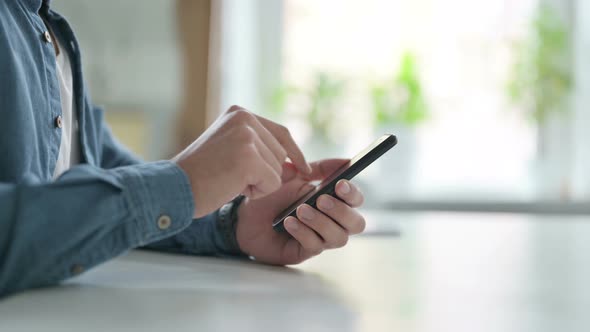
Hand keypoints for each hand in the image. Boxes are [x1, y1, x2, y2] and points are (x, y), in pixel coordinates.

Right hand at [173, 106, 311, 217]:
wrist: (173, 188)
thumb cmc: (200, 176)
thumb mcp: (232, 154)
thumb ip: (261, 153)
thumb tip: (298, 167)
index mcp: (239, 113)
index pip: (280, 133)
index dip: (294, 154)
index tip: (305, 169)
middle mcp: (245, 118)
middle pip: (281, 153)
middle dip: (265, 173)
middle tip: (232, 177)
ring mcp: (247, 136)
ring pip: (278, 170)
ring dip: (259, 184)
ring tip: (229, 180)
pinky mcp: (249, 156)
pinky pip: (273, 182)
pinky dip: (257, 192)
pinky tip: (232, 187)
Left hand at [236, 159, 365, 264]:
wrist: (247, 215)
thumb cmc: (274, 195)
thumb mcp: (296, 175)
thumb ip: (320, 168)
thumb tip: (346, 161)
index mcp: (334, 202)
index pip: (356, 200)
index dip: (353, 194)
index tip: (340, 185)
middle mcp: (333, 222)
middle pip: (356, 224)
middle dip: (341, 211)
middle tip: (321, 200)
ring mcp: (321, 239)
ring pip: (338, 238)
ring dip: (321, 222)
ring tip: (300, 210)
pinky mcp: (305, 252)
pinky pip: (314, 246)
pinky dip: (303, 232)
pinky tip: (289, 222)